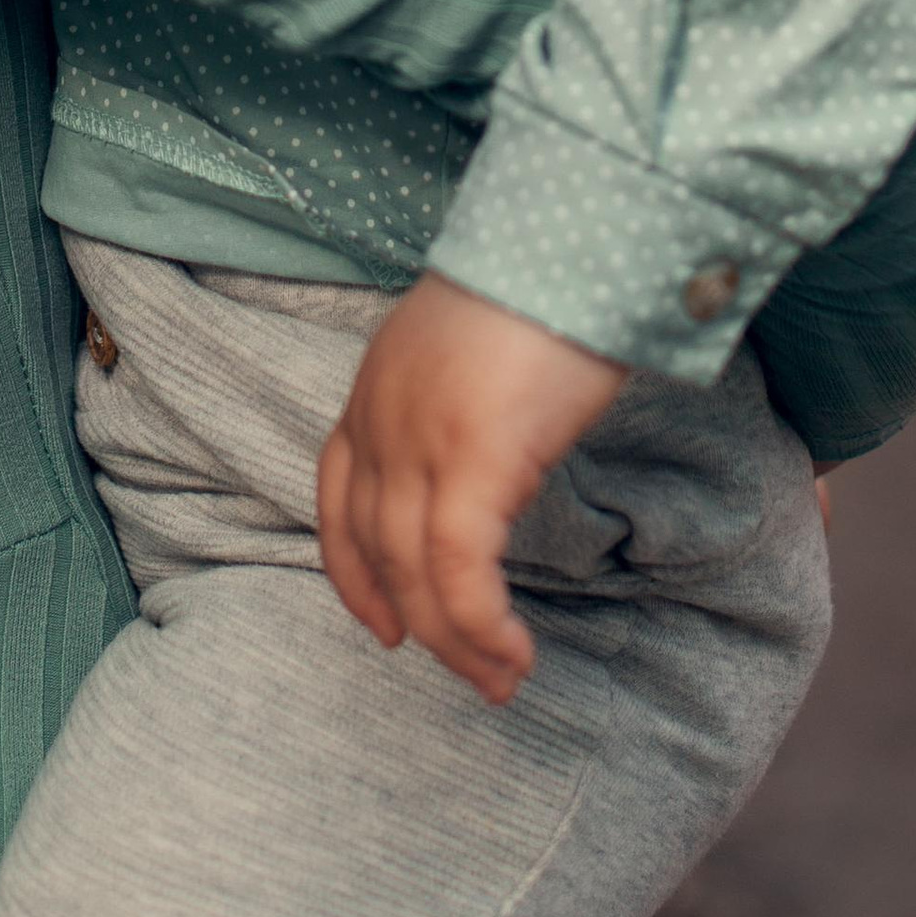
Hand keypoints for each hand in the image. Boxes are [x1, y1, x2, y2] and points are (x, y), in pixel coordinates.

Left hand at [316, 271, 627, 704]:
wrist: (578, 236)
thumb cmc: (547, 283)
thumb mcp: (474, 345)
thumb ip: (459, 400)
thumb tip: (490, 453)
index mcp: (376, 385)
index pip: (337, 497)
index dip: (354, 573)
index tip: (384, 625)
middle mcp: (381, 414)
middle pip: (375, 549)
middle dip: (418, 623)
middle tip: (472, 675)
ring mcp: (419, 437)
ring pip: (413, 573)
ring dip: (457, 642)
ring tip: (501, 680)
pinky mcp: (471, 458)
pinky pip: (458, 571)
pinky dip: (480, 624)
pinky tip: (513, 650)